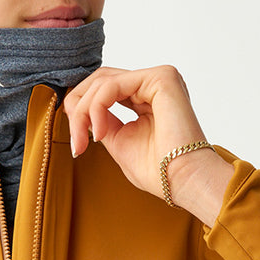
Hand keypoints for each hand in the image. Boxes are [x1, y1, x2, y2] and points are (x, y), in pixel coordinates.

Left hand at [63, 65, 230, 225]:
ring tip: (85, 141)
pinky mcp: (161, 78)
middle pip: (99, 80)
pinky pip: (111, 85)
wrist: (183, 181)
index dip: (81, 112)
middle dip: (78, 109)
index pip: (104, 90)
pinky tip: (99, 133)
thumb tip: (79, 112)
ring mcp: (157, 79)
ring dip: (84, 113)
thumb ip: (102, 122)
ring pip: (102, 82)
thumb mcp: (119, 142)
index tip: (77, 147)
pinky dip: (97, 108)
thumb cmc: (159, 171)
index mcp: (146, 98)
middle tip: (76, 142)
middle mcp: (153, 84)